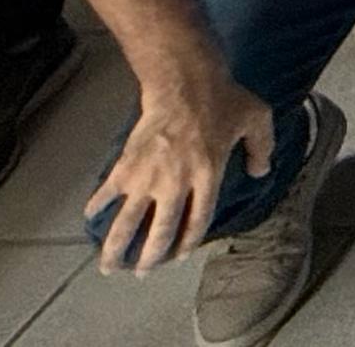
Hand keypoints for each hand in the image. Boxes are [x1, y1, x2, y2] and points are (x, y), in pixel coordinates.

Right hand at [87, 61, 277, 273]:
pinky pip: (109, 190)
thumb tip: (262, 171)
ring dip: (116, 246)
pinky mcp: (127, 164)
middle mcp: (178, 183)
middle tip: (141, 273)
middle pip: (162, 230)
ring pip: (129, 221)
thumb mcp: (257, 119)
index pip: (198, 220)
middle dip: (150, 257)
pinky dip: (98, 204)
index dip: (188, 240)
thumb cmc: (225, 98)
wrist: (186, 81)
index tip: (178, 255)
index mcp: (210, 176)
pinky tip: (91, 216)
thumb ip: (263, 147)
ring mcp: (149, 176)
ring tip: (108, 266)